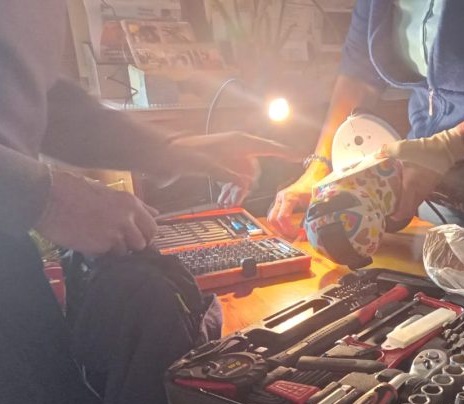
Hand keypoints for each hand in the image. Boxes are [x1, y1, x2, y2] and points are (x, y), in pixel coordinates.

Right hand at [35, 171, 157, 255]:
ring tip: (97, 238)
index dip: (144, 234)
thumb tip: (154, 212)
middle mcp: (127, 219)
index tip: (136, 236)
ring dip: (114, 249)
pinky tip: (87, 241)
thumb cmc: (71, 190)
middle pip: (142, 243)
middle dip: (132, 245)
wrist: (46, 197)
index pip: (152, 227)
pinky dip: (99, 252)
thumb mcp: (106, 191)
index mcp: (130, 203)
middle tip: (117, 241)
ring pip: (125, 252)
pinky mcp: (100, 246)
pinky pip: (106, 255)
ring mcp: (115, 234)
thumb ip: (133, 205)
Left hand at [169, 132, 303, 205]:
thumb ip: (231, 174)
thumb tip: (246, 182)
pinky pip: (233, 177)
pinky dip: (231, 188)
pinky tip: (225, 199)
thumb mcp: (211, 166)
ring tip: (228, 202)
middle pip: (255, 168)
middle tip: (237, 198)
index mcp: (239, 141)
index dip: (284, 152)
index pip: (268, 147)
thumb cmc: (186, 155)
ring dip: (237, 190)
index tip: (299, 157)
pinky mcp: (220, 163)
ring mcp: (229, 155)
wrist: (165, 155)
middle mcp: (236, 146)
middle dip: (248, 185)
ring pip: (243, 176)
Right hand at [267, 162, 331, 238]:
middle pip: (273, 219)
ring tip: (292, 234)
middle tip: (293, 237)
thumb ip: (312, 215)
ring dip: (279, 229)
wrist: (312, 177)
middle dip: (282, 231)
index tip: (299, 234)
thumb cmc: (313, 187)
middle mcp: (280, 198)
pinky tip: (290, 228)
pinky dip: (280, 224)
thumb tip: (311, 230)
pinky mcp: (279, 203)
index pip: (283, 218)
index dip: (290, 229)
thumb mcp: (315, 201)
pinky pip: (274, 216)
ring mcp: (278, 200)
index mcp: (289, 197)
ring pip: (271, 219)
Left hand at [378, 128, 463, 222]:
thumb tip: (376, 153)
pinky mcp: (429, 187)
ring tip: (394, 201)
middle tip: (389, 208)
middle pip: (409, 210)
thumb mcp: (404, 148)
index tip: (389, 215)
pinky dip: (410, 199)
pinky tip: (404, 191)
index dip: (397, 215)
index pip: (405, 208)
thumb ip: (388, 150)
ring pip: (414, 204)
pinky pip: (418, 198)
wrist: (445, 149)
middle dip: (399, 213)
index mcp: (411, 185)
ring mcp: (425, 190)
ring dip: (405, 206)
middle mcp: (418, 192)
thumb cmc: (425, 151)